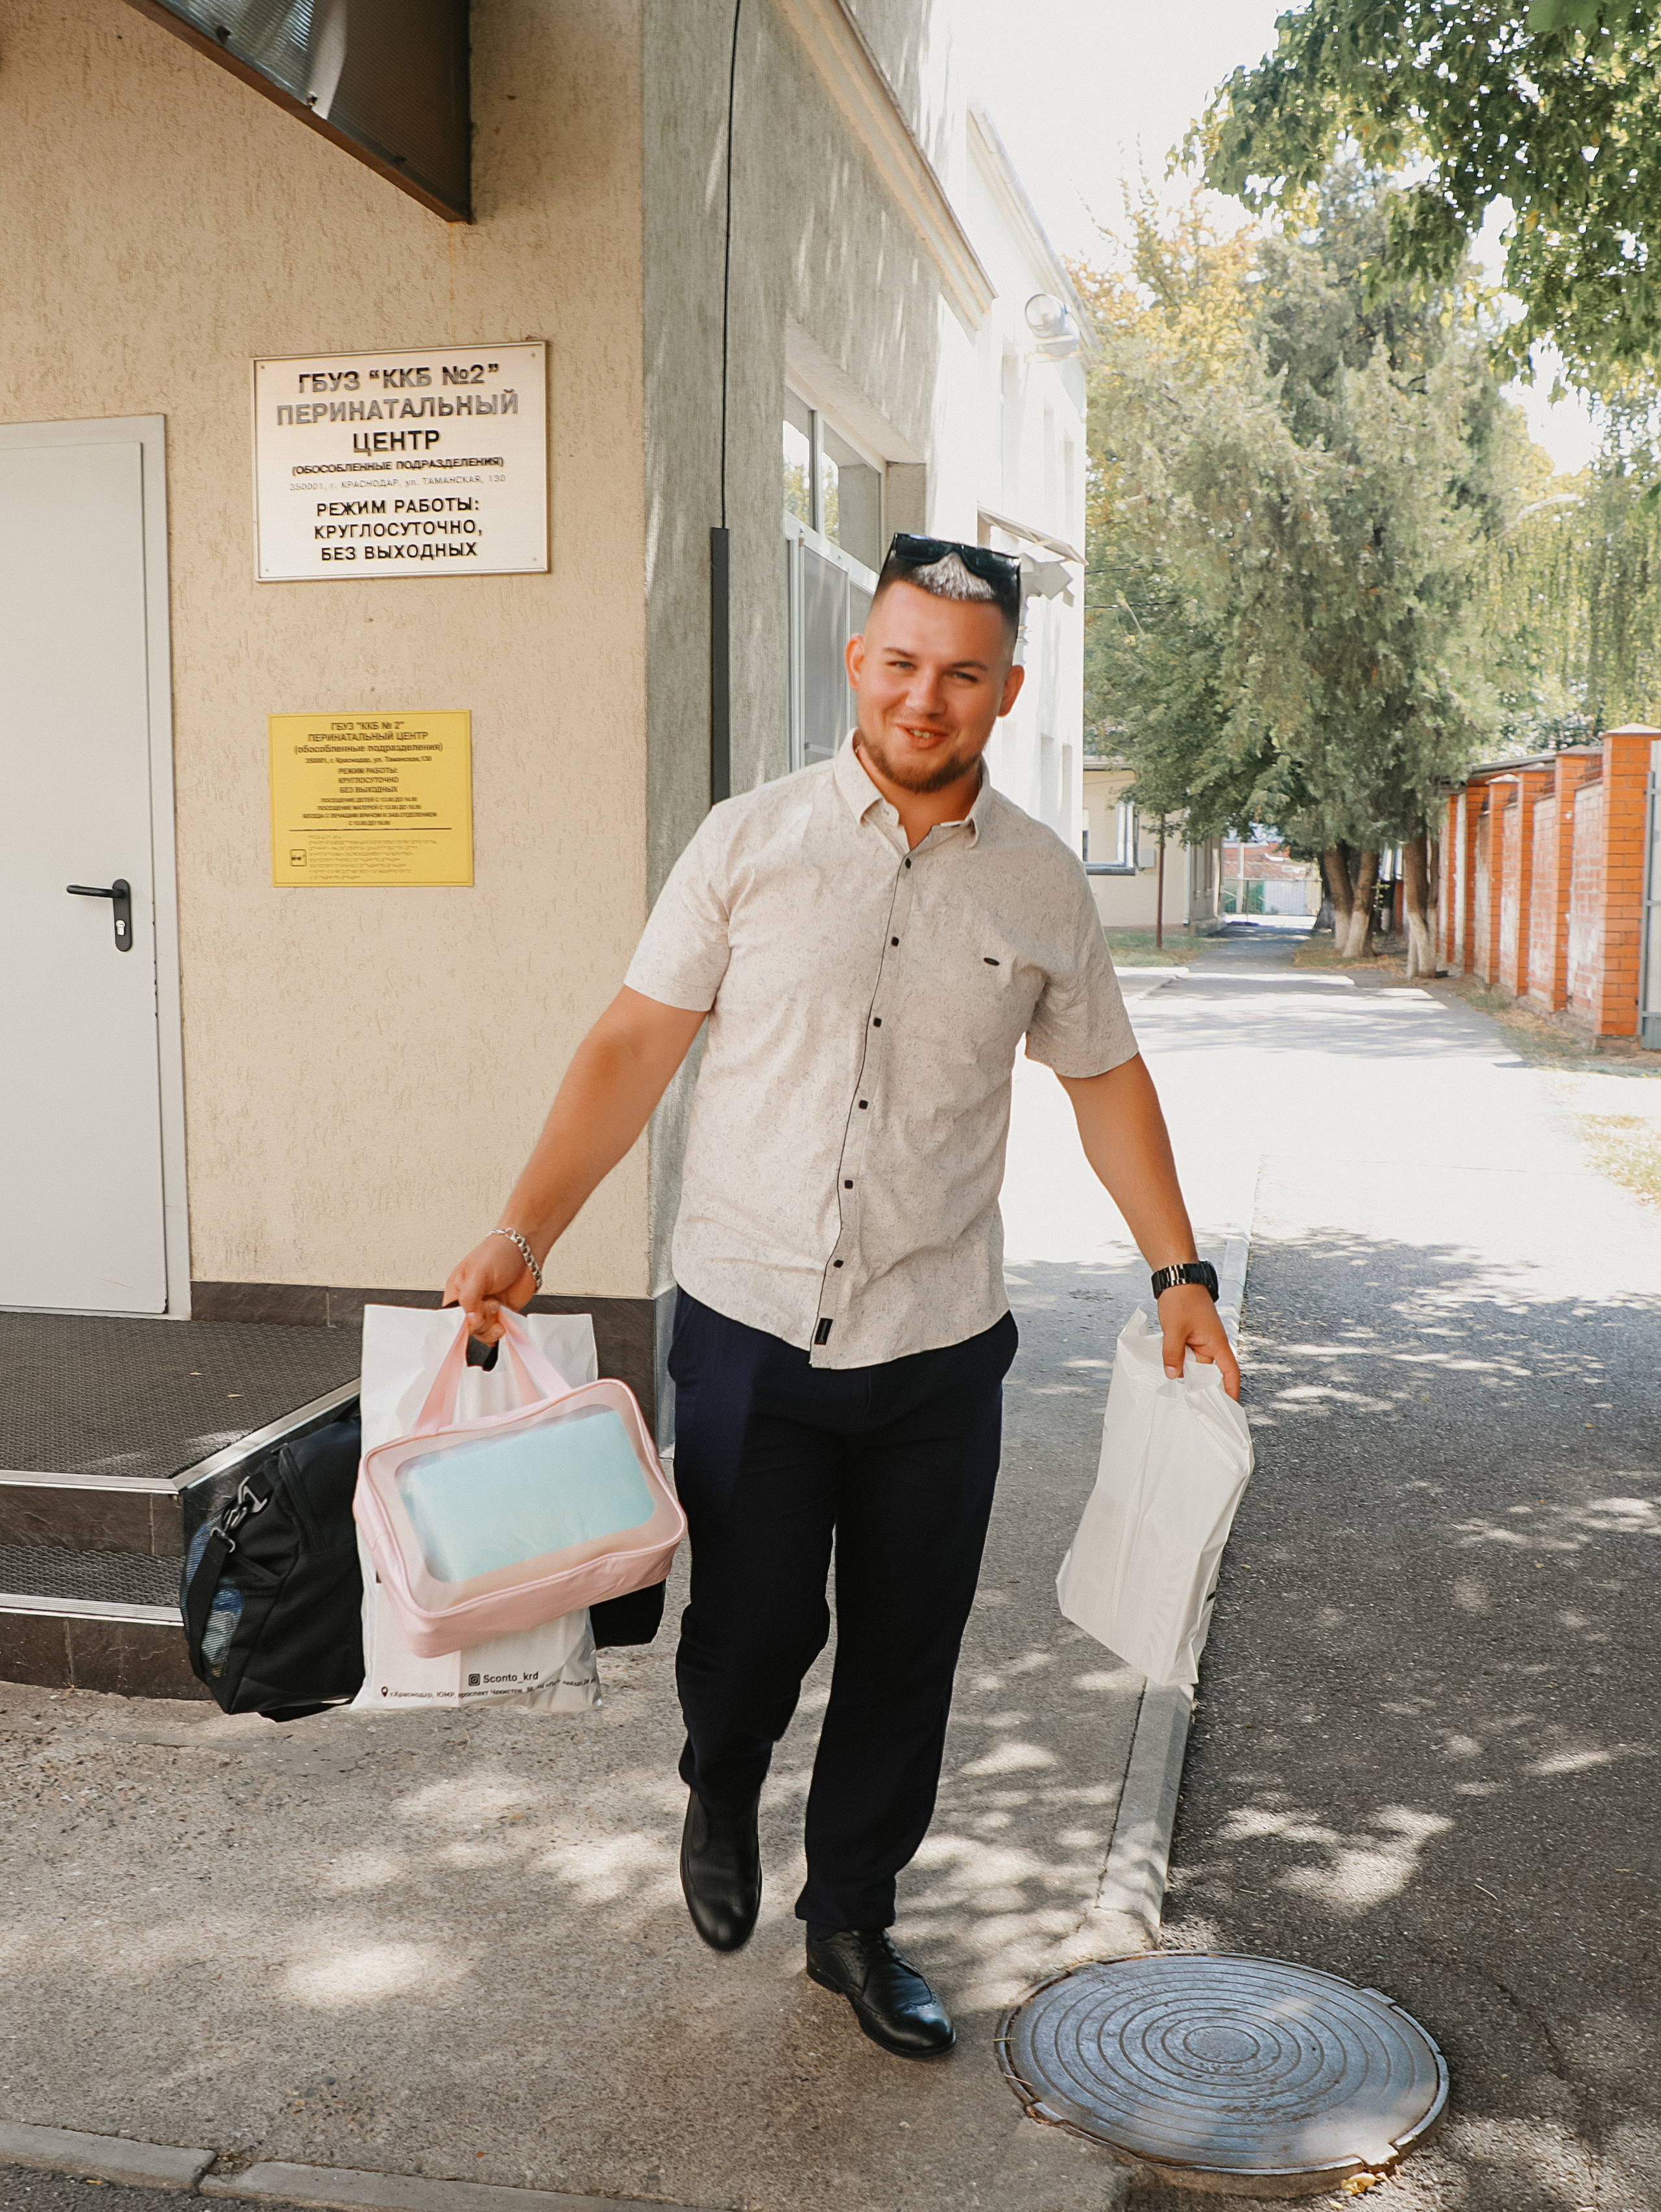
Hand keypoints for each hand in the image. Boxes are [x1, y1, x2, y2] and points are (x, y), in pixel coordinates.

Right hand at [442, 1233, 538, 1345]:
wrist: (527, 1250)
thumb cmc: (499, 1252)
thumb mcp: (478, 1273)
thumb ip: (469, 1298)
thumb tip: (469, 1319)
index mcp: (458, 1290)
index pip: (451, 1317)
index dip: (461, 1323)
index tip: (472, 1320)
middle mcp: (472, 1301)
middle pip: (468, 1327)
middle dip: (480, 1322)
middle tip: (491, 1305)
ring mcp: (488, 1308)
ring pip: (483, 1331)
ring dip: (491, 1326)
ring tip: (499, 1308)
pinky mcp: (503, 1312)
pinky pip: (498, 1330)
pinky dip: (501, 1330)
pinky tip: (504, 1323)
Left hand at [1158, 1284, 1240, 1399]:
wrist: (1177, 1278)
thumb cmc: (1182, 1298)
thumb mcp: (1174, 1329)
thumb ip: (1173, 1354)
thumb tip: (1173, 1375)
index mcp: (1217, 1342)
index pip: (1230, 1371)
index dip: (1231, 1389)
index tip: (1230, 1406)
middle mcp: (1212, 1342)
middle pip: (1210, 1371)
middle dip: (1202, 1386)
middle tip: (1191, 1404)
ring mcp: (1202, 1339)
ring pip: (1196, 1363)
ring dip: (1187, 1373)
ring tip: (1177, 1390)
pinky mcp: (1191, 1335)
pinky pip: (1188, 1354)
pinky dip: (1181, 1362)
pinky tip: (1170, 1369)